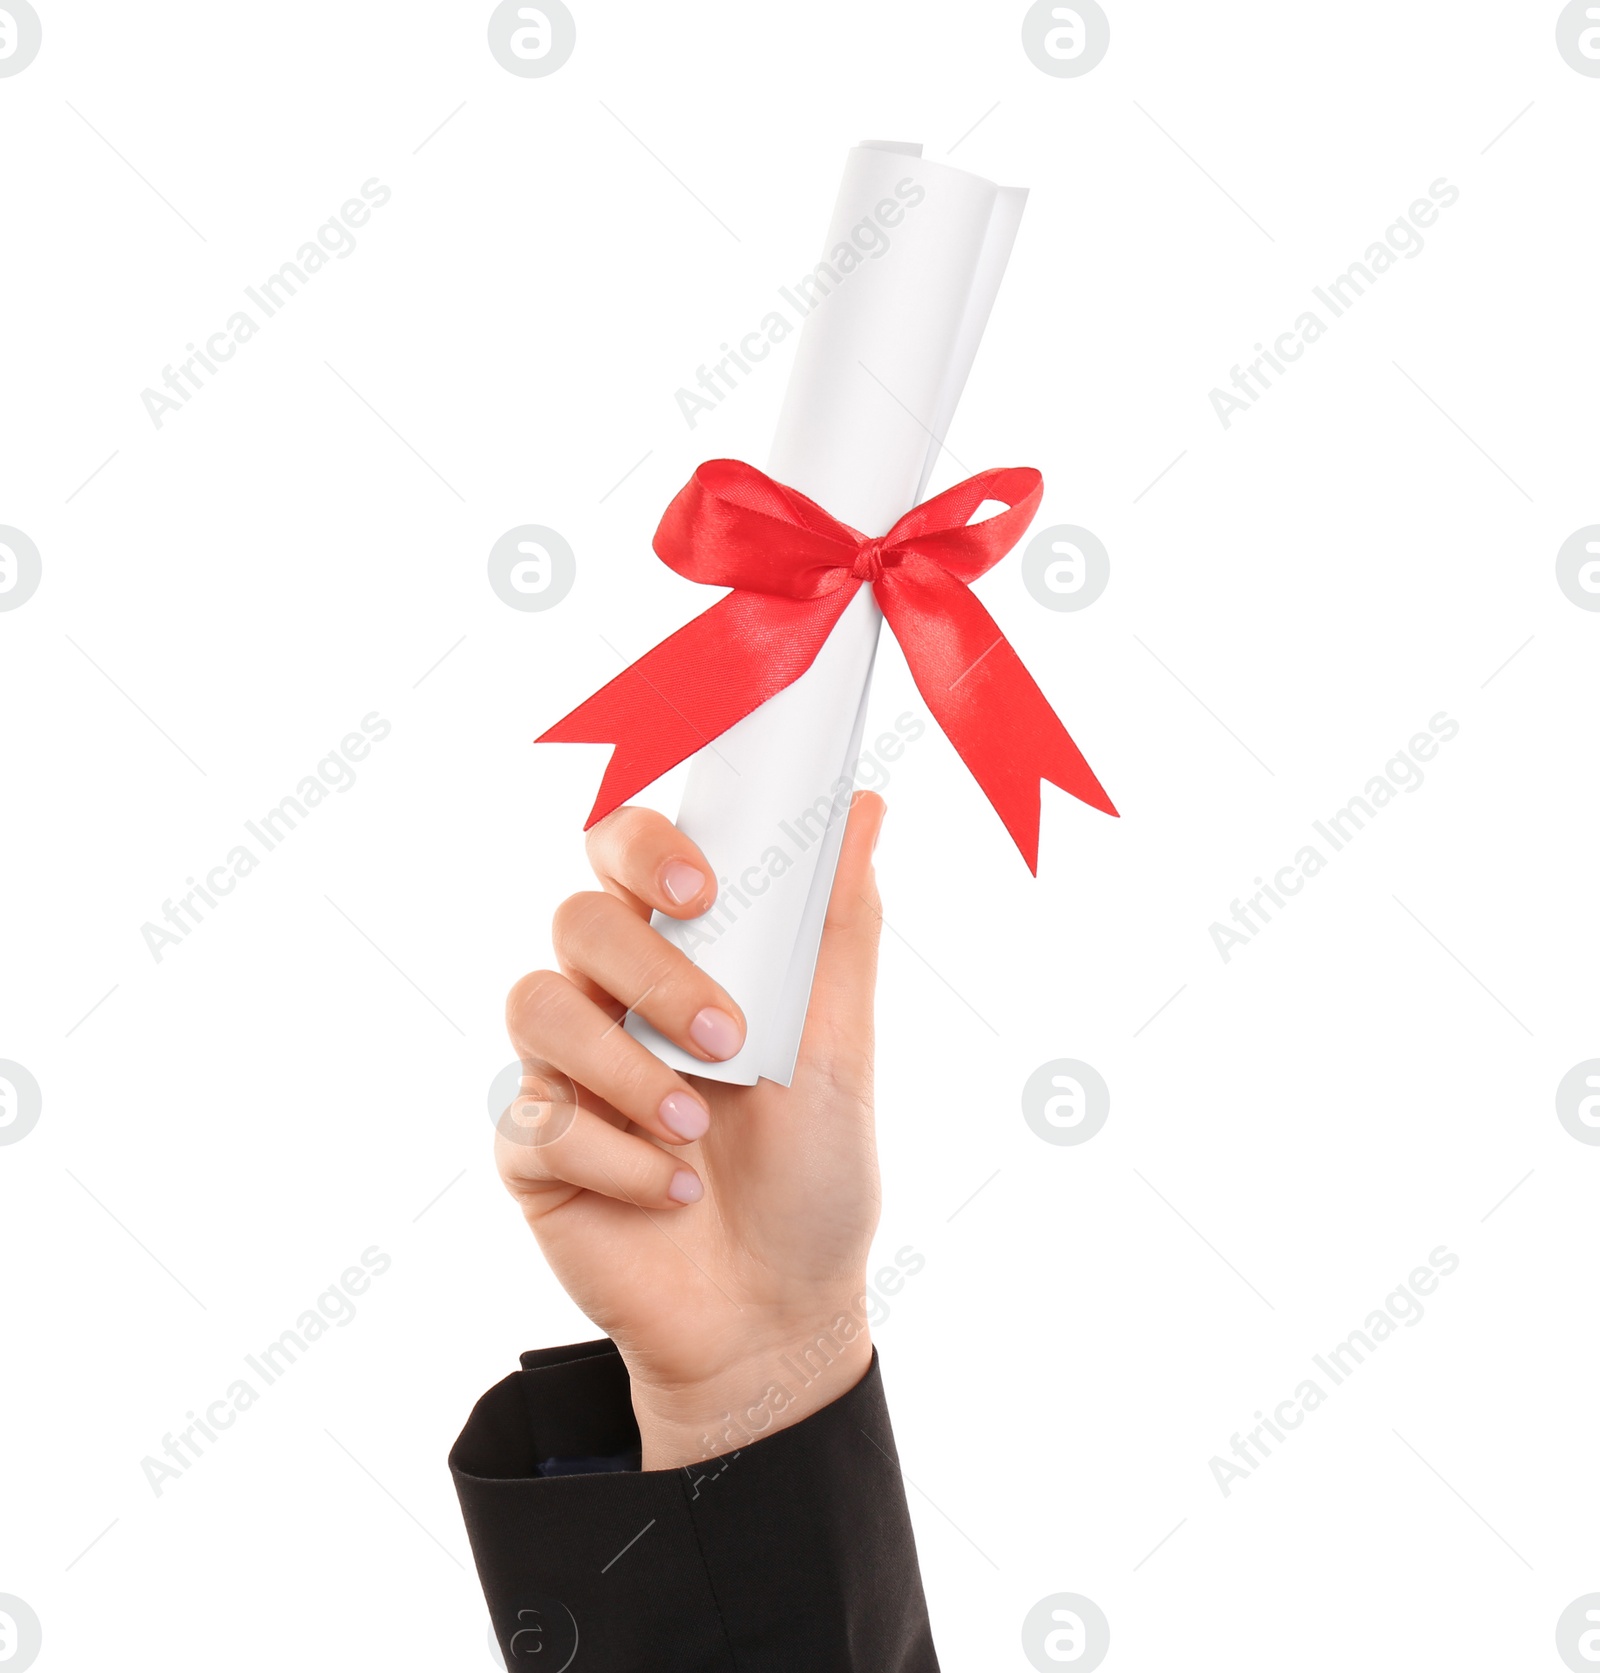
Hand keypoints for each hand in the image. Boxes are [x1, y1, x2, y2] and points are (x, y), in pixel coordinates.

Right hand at [499, 792, 886, 1467]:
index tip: (702, 892)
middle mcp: (612, 997)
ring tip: (697, 1126)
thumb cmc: (813, 1171)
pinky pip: (533, 1116)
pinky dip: (614, 1155)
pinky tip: (669, 1190)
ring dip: (629, 1068)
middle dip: (654, 974)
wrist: (777, 1310)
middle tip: (725, 1035)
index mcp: (683, 953)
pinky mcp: (531, 1147)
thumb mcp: (839, 1047)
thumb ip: (840, 924)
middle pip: (578, 918)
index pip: (627, 850)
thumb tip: (864, 804)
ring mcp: (565, 1070)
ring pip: (538, 1004)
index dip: (646, 847)